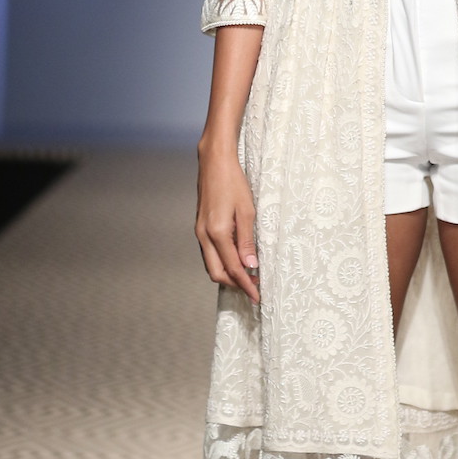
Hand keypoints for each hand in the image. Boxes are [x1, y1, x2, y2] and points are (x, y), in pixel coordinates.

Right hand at [196, 140, 259, 302]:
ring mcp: (200, 232)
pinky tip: (236, 260)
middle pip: (217, 273)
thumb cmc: (233, 182)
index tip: (257, 296)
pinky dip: (222, 262)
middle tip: (254, 288)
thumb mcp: (247, 211)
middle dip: (235, 284)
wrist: (214, 162)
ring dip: (228, 274)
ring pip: (211, 265)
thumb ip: (247, 241)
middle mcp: (204, 236)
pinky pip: (210, 254)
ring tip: (248, 276)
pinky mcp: (200, 228)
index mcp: (217, 233)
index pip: (233, 269)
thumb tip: (251, 266)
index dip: (246, 285)